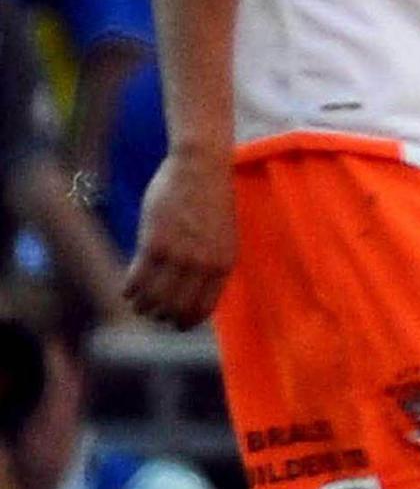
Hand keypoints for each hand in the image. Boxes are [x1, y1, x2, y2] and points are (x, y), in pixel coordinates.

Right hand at [123, 149, 234, 329]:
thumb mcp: (220, 235)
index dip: (185, 321)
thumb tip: (192, 291)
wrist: (201, 165)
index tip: (174, 323)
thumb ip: (210, 262)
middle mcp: (203, 265)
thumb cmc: (210, 199)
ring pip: (152, 299)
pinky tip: (127, 289)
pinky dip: (129, 290)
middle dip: (161, 315)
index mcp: (224, 263)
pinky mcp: (155, 244)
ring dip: (142, 305)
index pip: (202, 309)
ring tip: (137, 301)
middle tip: (151, 311)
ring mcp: (179, 255)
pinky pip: (137, 281)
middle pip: (175, 310)